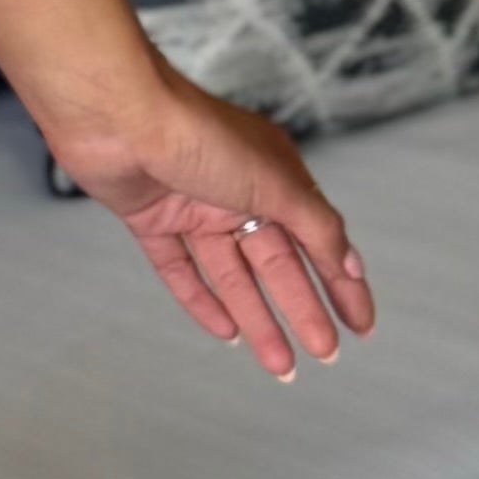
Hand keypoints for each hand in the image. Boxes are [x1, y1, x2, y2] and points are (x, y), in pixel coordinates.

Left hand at [45, 57, 374, 378]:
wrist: (117, 114)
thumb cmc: (199, 133)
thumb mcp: (275, 183)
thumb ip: (316, 227)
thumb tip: (350, 263)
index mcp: (276, 176)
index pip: (319, 240)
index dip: (342, 283)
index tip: (361, 325)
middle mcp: (238, 192)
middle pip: (277, 265)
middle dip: (302, 310)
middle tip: (323, 353)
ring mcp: (193, 206)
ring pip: (232, 275)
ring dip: (258, 318)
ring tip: (281, 364)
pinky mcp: (151, 218)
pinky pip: (180, 268)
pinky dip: (202, 300)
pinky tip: (226, 332)